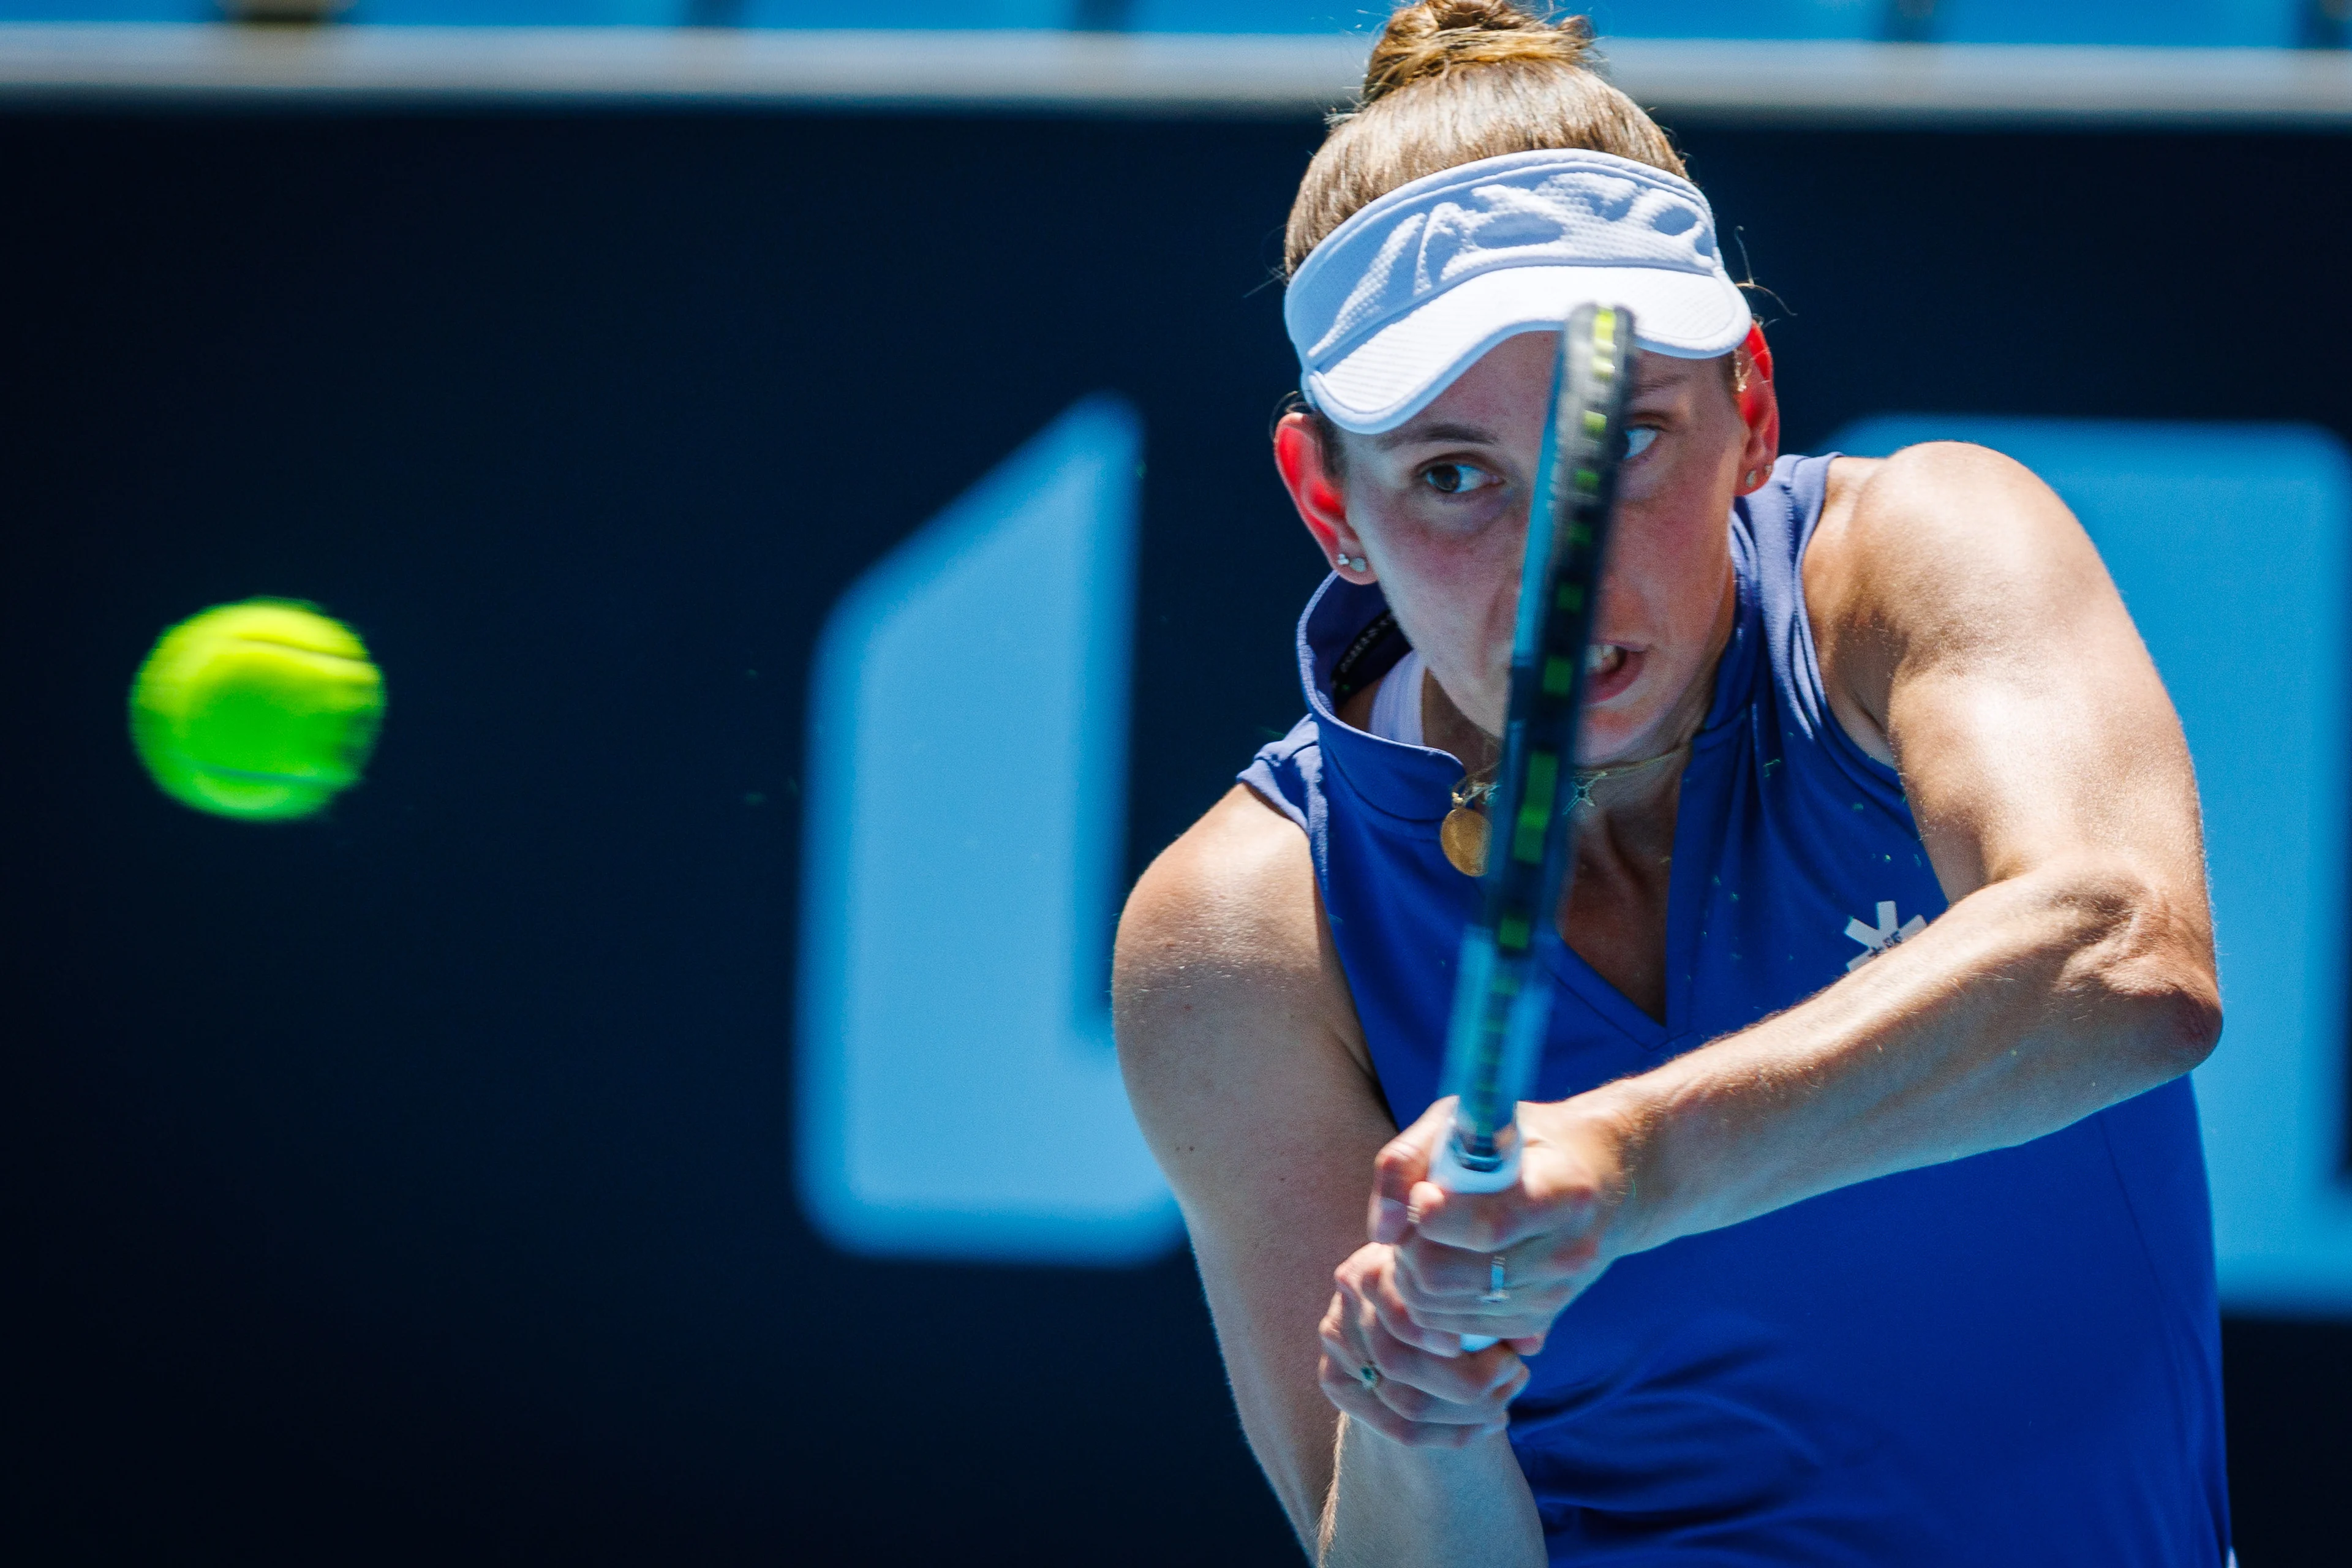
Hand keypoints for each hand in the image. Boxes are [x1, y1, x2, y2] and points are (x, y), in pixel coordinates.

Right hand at [1318, 1242, 1530, 1446]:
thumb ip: (1496, 1301)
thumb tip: (1532, 1342)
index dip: (1444, 1338)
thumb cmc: (1443, 1278)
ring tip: (1508, 1400)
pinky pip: (1398, 1429)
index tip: (1500, 1354)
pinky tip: (1490, 1423)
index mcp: (1372, 1269)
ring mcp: (1336, 1347)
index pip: (1402, 1313)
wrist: (1397, 1292)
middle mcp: (1346, 1307)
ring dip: (1468, 1413)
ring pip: (1404, 1404)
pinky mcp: (1336, 1383)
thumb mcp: (1462, 1274)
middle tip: (1516, 1374)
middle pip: (1400, 1364)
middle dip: (1470, 1383)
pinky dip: (1453, 1433)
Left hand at [1369, 1094, 1639, 1347]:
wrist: (1608, 1180)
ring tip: (1425, 1240)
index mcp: (1563, 1190)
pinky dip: (1431, 1304)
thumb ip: (1409, 1160)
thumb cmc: (1525, 1140)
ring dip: (1412, 1278)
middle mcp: (1566, 1251)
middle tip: (1413, 1220)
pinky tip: (1442, 1266)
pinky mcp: (1538, 1321)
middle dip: (1408, 1250)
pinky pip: (1457, 1330)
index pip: (1487, 1226)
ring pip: (1441, 1311)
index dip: (1434, 1217)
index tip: (1422, 1195)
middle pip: (1448, 1276)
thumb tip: (1381, 1228)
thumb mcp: (1470, 1120)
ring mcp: (1554, 1294)